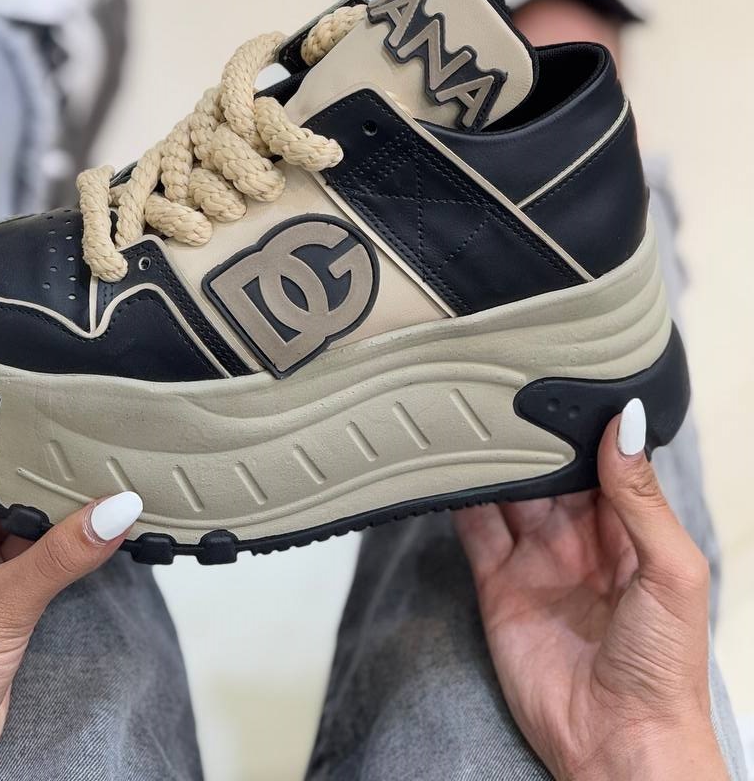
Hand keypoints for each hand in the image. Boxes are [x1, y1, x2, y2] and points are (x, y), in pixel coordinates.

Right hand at [454, 399, 728, 780]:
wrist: (621, 746)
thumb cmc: (666, 670)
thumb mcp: (673, 572)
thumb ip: (642, 498)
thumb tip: (628, 424)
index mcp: (629, 529)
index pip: (601, 458)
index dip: (583, 423)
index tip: (562, 379)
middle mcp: (580, 538)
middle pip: (548, 469)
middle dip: (530, 432)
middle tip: (506, 383)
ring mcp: (537, 560)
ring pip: (507, 490)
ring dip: (492, 456)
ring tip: (471, 410)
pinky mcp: (498, 586)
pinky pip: (475, 529)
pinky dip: (459, 497)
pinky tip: (449, 464)